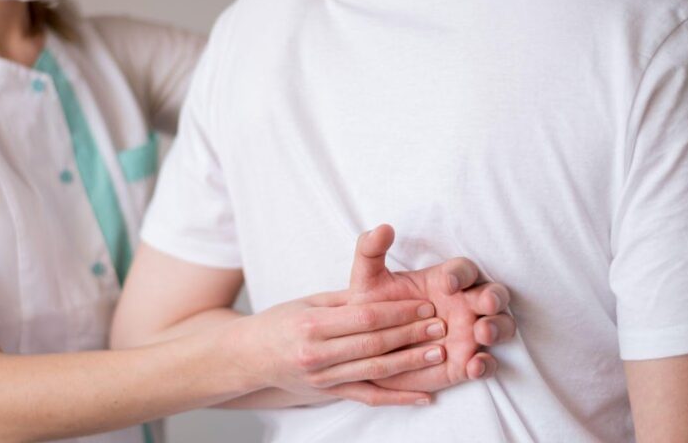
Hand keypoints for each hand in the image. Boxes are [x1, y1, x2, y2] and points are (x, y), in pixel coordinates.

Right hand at [230, 289, 450, 405]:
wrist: (247, 357)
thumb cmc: (279, 323)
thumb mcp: (308, 302)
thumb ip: (346, 299)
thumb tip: (384, 289)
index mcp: (312, 324)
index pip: (364, 317)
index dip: (398, 312)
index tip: (423, 305)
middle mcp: (317, 353)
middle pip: (373, 344)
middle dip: (410, 334)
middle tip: (439, 325)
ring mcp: (324, 378)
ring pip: (374, 371)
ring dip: (410, 363)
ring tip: (438, 352)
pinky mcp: (329, 394)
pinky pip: (369, 398)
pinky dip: (398, 398)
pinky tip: (423, 396)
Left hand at [349, 225, 516, 391]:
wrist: (367, 348)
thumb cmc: (373, 308)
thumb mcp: (366, 280)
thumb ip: (371, 250)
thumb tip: (383, 227)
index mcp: (445, 281)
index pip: (464, 270)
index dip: (461, 275)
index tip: (448, 284)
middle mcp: (464, 304)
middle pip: (494, 294)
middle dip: (494, 297)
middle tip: (486, 304)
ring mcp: (469, 333)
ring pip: (501, 325)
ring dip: (497, 327)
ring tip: (482, 333)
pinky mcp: (466, 362)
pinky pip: (489, 364)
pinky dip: (487, 365)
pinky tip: (474, 366)